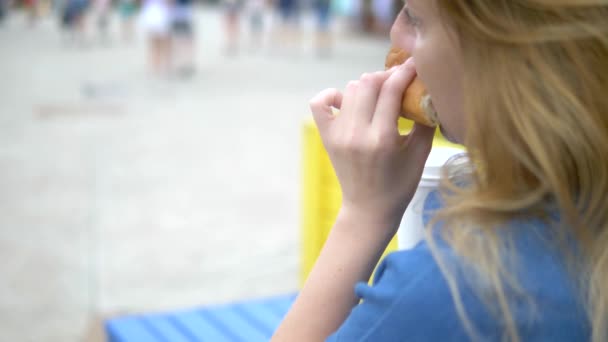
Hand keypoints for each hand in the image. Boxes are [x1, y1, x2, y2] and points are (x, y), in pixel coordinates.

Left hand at [309, 59, 434, 230]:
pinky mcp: (326, 137)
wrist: (369, 210)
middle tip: (399, 81)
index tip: (415, 65)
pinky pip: (320, 104)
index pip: (391, 89)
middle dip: (387, 76)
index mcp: (382, 138)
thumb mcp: (420, 154)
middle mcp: (356, 133)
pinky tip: (347, 101)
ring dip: (367, 85)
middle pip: (368, 83)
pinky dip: (332, 95)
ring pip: (350, 89)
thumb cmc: (399, 185)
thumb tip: (429, 90)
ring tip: (380, 94)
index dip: (405, 72)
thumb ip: (425, 120)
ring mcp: (338, 134)